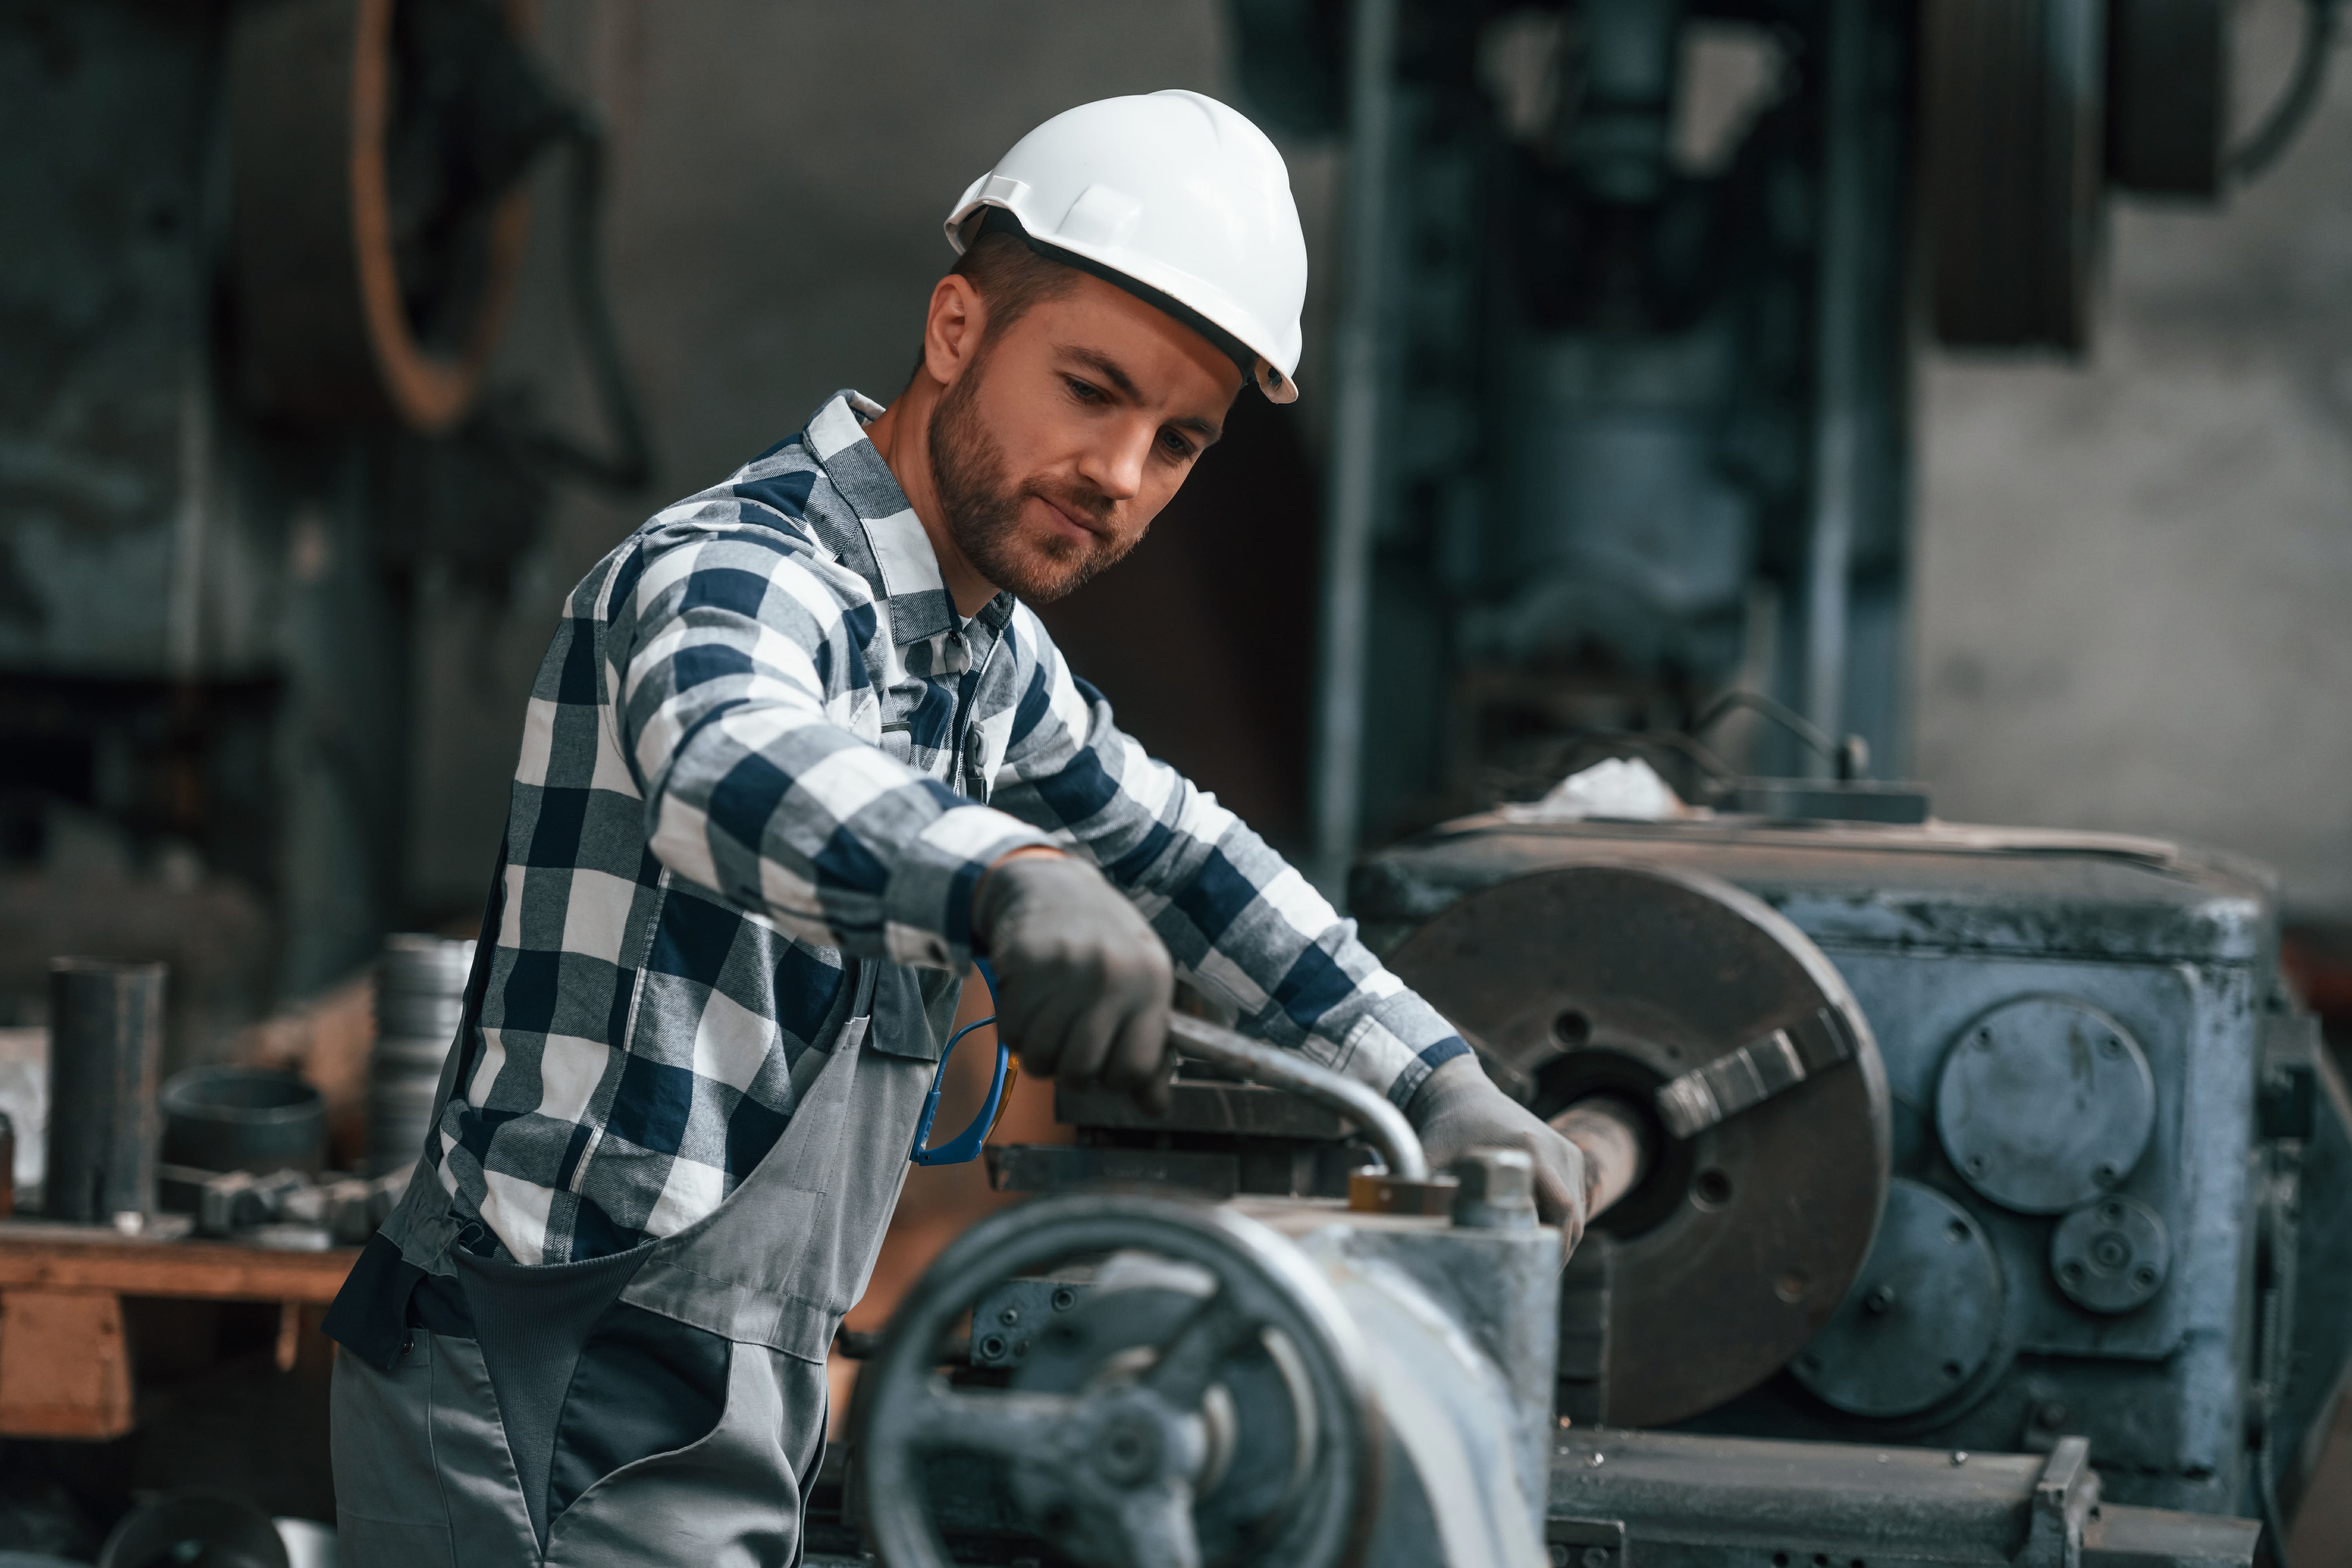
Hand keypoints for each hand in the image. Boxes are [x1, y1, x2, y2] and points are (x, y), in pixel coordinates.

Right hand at [973, 851, 1174, 1113]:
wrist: (1051, 884)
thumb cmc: (1104, 942)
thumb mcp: (1141, 984)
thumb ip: (1150, 1047)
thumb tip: (1156, 1109)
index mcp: (1151, 983)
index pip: (1135, 1070)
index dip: (1116, 1079)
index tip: (1107, 1062)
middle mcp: (1113, 975)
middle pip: (1081, 1072)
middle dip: (1071, 1070)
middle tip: (1069, 1042)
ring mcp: (1067, 968)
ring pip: (1041, 1059)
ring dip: (1039, 1052)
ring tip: (1047, 1021)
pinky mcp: (1025, 963)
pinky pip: (1010, 1034)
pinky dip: (1013, 1030)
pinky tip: (1026, 1003)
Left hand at [1407, 1055, 1589, 1256]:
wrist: (1464, 1094)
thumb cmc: (1445, 1131)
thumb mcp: (1431, 1159)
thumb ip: (1423, 1194)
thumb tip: (1412, 1232)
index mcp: (1530, 1149)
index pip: (1561, 1211)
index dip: (1554, 1248)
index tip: (1535, 1273)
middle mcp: (1557, 1148)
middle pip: (1573, 1216)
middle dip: (1557, 1251)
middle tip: (1534, 1278)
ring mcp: (1567, 1151)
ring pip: (1577, 1210)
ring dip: (1561, 1239)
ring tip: (1536, 1264)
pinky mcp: (1570, 1154)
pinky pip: (1574, 1198)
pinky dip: (1562, 1222)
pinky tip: (1540, 1240)